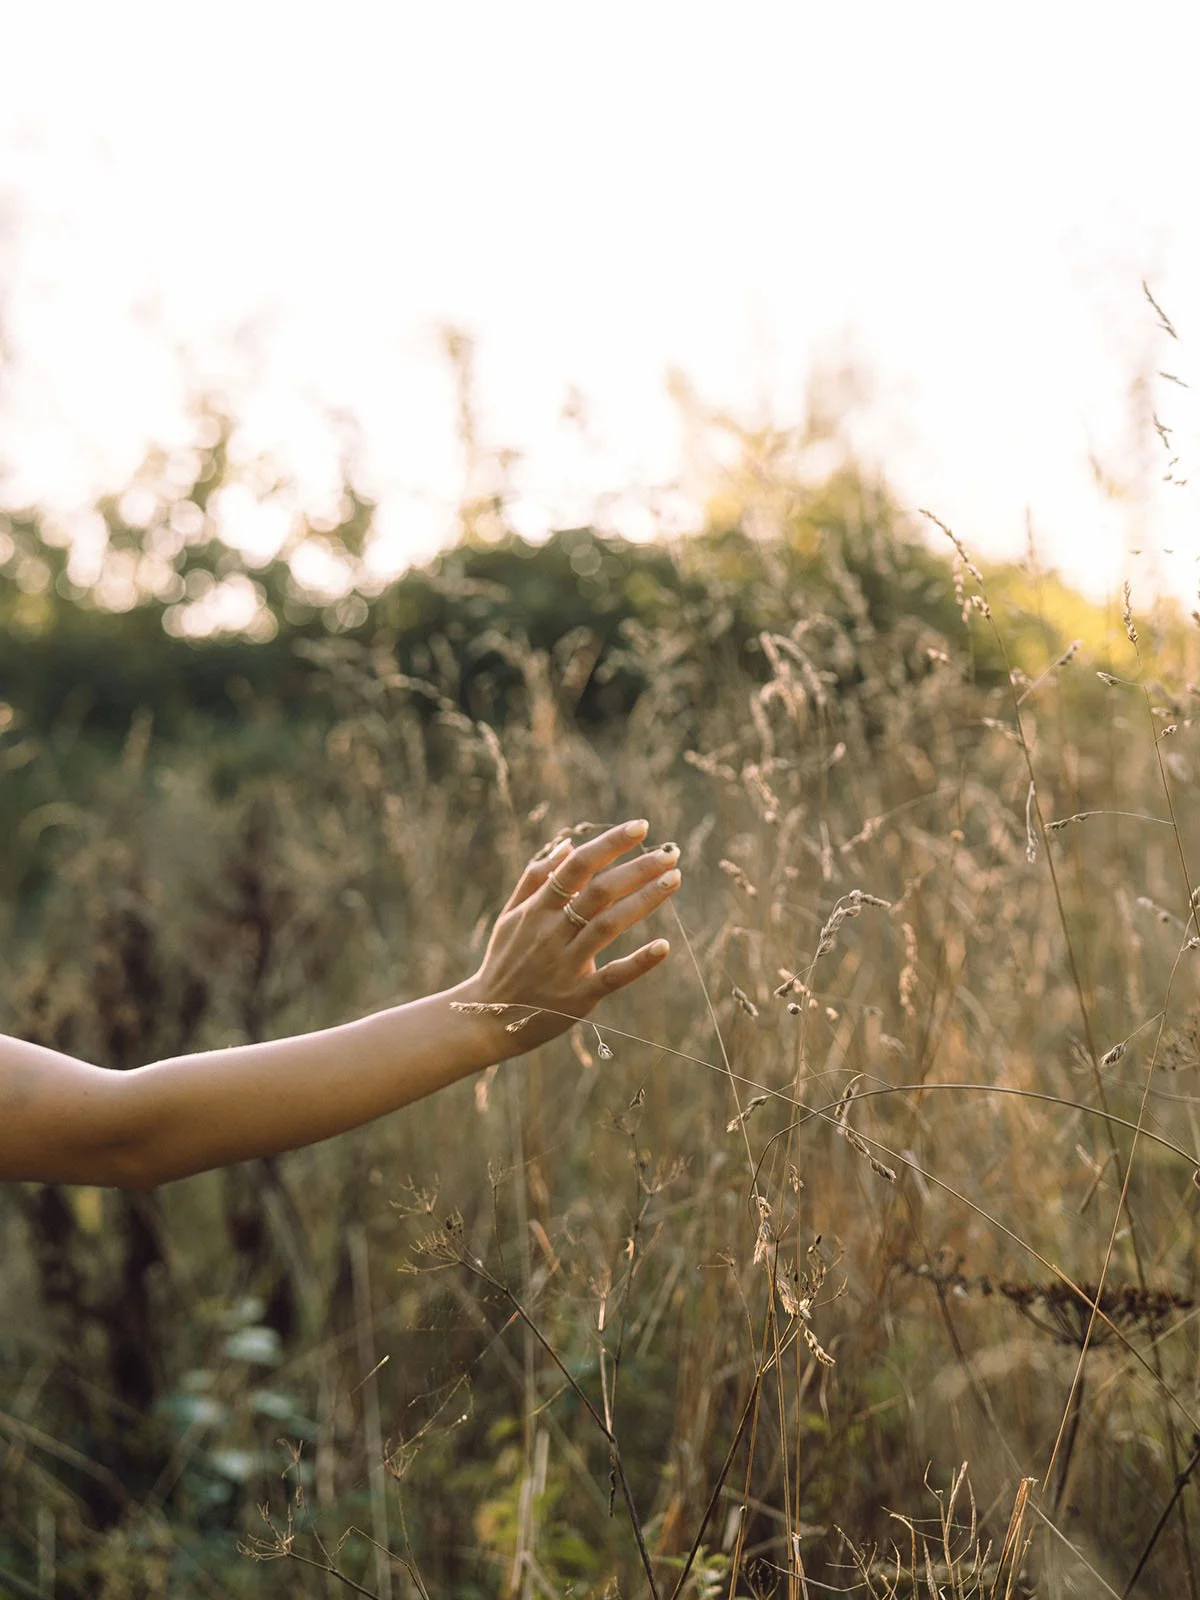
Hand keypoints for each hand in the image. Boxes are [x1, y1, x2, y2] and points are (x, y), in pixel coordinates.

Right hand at [461, 819, 681, 1058]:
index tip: (640, 826)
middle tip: (671, 852)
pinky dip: (639, 962)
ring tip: (673, 880)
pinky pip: (612, 976)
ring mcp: (565, 964)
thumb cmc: (505, 961)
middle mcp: (551, 932)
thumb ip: (535, 878)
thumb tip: (568, 845)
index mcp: (536, 909)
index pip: (577, 866)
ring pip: (609, 925)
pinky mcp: (578, 996)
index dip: (609, 844)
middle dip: (637, 868)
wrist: (488, 1019)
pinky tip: (664, 946)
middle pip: (599, 892)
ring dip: (644, 901)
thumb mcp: (511, 916)